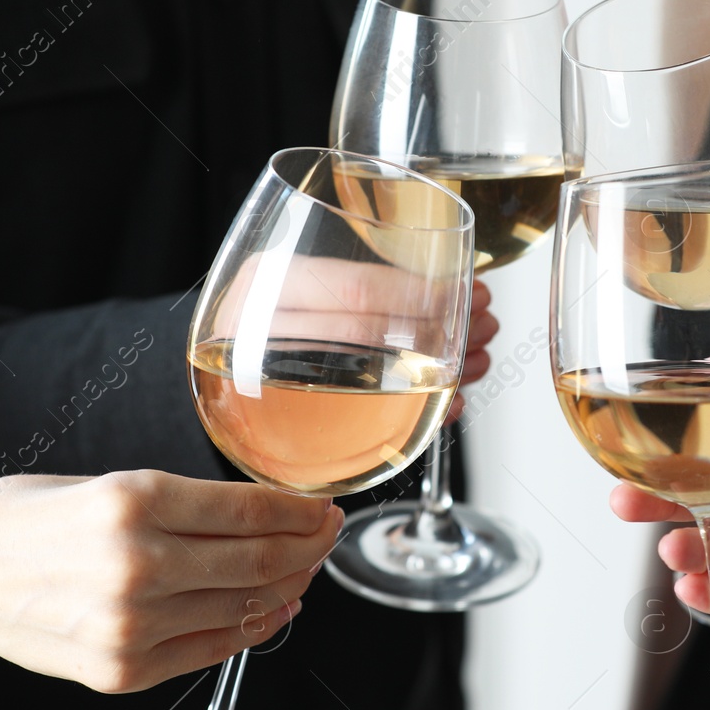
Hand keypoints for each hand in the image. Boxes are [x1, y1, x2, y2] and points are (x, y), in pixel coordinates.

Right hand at [0, 471, 341, 691]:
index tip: (325, 506)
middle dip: (310, 546)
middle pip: (261, 561)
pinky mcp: (124, 669)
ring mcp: (132, 624)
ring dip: (290, 587)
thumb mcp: (103, 484)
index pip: (251, 512)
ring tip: (305, 569)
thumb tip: (263, 518)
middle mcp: (139, 563)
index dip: (302, 512)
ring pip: (244, 607)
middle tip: (329, 534)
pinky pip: (213, 647)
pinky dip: (254, 627)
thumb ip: (179, 505)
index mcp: (133, 500)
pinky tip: (274, 609)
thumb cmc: (23, 520)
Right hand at [213, 256, 496, 424]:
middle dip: (440, 335)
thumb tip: (463, 287)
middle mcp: (260, 330)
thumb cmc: (279, 319)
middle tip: (484, 327)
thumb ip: (363, 282)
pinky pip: (360, 428)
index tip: (468, 295)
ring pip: (372, 383)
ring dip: (440, 372)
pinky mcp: (277, 427)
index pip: (355, 290)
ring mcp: (267, 382)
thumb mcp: (306, 282)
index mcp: (269, 281)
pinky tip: (451, 403)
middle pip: (368, 338)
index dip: (420, 296)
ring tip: (479, 359)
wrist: (225, 367)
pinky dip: (419, 413)